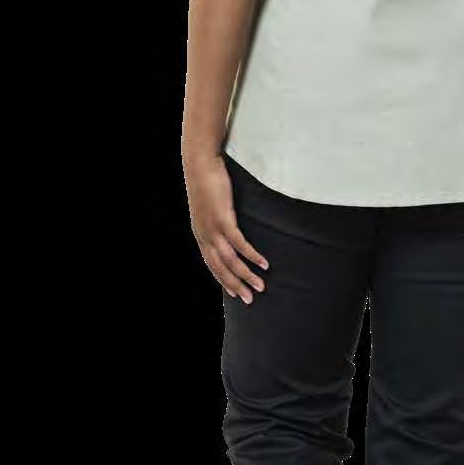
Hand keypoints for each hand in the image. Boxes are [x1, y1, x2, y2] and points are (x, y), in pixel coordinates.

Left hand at [182, 152, 269, 303]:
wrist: (200, 164)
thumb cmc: (207, 182)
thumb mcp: (210, 207)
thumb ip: (217, 220)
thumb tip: (229, 226)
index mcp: (200, 235)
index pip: (212, 265)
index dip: (224, 280)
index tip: (236, 293)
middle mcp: (204, 236)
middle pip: (220, 269)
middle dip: (236, 285)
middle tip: (251, 300)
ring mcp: (212, 229)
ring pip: (230, 260)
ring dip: (246, 275)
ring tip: (261, 286)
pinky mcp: (223, 219)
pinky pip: (239, 243)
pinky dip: (252, 255)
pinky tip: (263, 264)